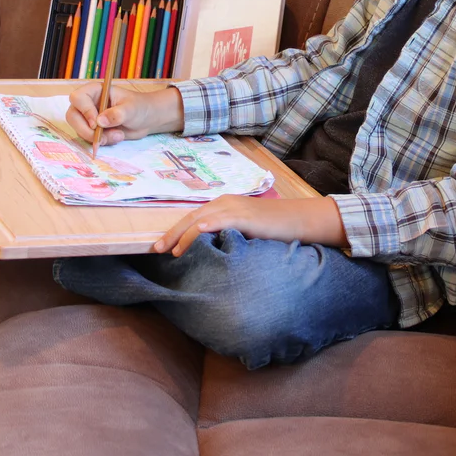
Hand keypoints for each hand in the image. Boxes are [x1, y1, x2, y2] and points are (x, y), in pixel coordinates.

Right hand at [67, 84, 183, 145]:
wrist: (147, 119)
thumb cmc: (140, 107)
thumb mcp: (131, 109)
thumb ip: (117, 114)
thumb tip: (99, 122)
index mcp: (95, 91)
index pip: (77, 98)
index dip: (84, 111)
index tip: (96, 123)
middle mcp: (88, 103)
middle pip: (72, 116)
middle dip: (86, 130)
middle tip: (101, 137)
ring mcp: (89, 118)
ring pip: (79, 130)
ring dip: (97, 138)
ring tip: (118, 135)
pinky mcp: (93, 130)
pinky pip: (88, 139)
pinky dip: (102, 142)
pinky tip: (117, 137)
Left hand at [155, 195, 347, 255]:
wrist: (299, 219)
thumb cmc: (275, 229)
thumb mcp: (246, 232)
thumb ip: (228, 236)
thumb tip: (211, 253)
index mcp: (224, 205)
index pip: (193, 218)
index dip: (176, 231)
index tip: (162, 246)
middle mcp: (224, 202)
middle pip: (190, 217)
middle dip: (171, 233)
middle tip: (155, 250)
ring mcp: (232, 207)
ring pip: (198, 219)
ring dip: (181, 235)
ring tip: (169, 251)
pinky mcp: (241, 215)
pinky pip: (215, 222)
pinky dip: (200, 231)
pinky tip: (190, 240)